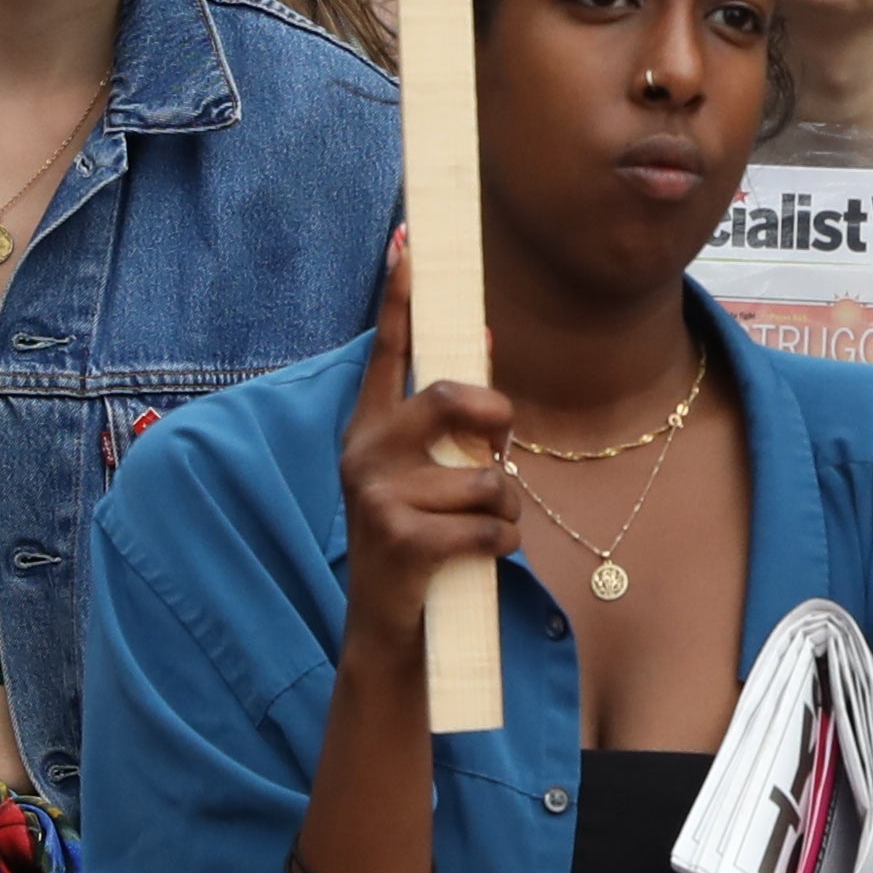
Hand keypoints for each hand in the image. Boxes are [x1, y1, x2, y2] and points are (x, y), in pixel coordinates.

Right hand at [340, 235, 522, 647]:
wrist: (387, 630)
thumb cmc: (416, 538)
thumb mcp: (423, 474)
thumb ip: (447, 418)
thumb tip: (485, 339)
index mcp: (368, 429)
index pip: (388, 351)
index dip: (400, 296)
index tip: (410, 241)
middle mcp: (364, 454)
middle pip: (453, 399)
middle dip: (498, 422)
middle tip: (500, 449)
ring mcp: (379, 497)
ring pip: (490, 477)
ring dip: (507, 507)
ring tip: (484, 526)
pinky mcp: (404, 540)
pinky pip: (492, 526)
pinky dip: (503, 545)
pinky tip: (477, 559)